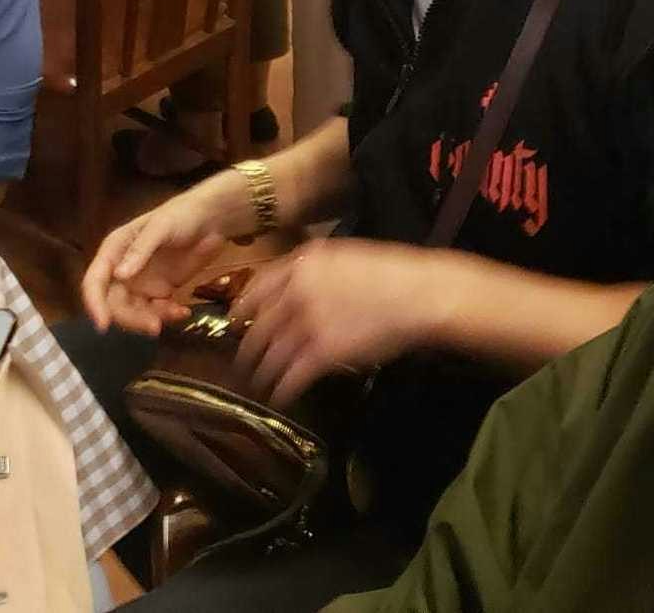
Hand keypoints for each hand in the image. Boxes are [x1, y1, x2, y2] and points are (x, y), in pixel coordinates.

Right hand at [82, 169, 257, 334]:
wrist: (211, 219)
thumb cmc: (181, 215)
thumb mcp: (160, 227)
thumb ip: (140, 250)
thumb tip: (119, 275)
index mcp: (115, 250)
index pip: (95, 281)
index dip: (95, 304)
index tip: (103, 325)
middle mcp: (123, 270)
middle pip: (115, 304)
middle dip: (132, 318)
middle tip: (154, 326)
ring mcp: (141, 283)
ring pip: (135, 312)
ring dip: (152, 319)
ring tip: (176, 313)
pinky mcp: (160, 291)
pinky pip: (156, 312)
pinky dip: (168, 315)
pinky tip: (183, 311)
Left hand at [230, 239, 457, 406]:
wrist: (418, 294)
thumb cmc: (392, 272)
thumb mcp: (345, 256)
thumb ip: (315, 269)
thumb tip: (297, 286)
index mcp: (302, 263)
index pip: (258, 285)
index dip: (242, 306)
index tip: (235, 320)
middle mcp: (296, 291)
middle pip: (258, 324)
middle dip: (247, 347)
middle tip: (243, 360)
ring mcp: (307, 323)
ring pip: (270, 354)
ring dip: (261, 373)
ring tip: (258, 385)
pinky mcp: (321, 353)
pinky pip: (291, 376)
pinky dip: (282, 390)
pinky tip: (280, 398)